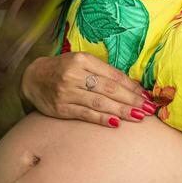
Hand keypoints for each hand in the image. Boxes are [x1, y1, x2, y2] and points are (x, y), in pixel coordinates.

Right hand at [19, 52, 156, 127]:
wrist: (32, 79)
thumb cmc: (63, 69)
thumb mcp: (81, 62)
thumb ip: (103, 72)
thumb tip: (133, 87)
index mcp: (82, 59)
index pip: (112, 75)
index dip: (131, 86)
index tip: (146, 95)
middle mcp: (74, 75)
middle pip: (108, 89)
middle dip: (131, 100)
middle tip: (149, 108)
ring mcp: (66, 92)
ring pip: (99, 103)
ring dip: (121, 110)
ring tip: (138, 116)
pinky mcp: (60, 108)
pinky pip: (85, 114)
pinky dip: (101, 119)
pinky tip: (116, 122)